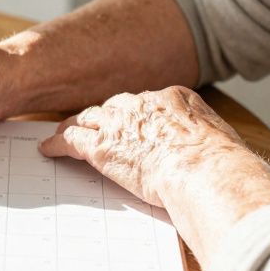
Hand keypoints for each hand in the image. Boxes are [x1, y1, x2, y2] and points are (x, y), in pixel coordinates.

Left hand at [38, 86, 269, 206]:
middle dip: (105, 118)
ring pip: (88, 118)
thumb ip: (206, 139)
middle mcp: (143, 103)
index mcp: (175, 97)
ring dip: (76, 126)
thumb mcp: (222, 140)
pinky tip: (47, 150)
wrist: (204, 172)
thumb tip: (214, 152)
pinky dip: (57, 144)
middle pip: (115, 106)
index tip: (132, 125)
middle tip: (96, 128)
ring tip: (64, 134)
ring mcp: (119, 122)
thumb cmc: (221, 165)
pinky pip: (70, 140)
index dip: (136, 116)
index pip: (147, 103)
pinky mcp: (100, 146)